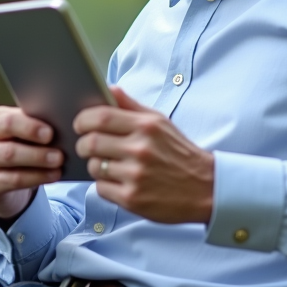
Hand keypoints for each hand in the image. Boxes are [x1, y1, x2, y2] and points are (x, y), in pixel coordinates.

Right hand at [0, 106, 62, 221]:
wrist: (9, 182)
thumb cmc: (25, 151)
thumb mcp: (30, 137)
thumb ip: (39, 127)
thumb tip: (63, 125)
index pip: (10, 117)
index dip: (30, 124)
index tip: (50, 132)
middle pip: (8, 130)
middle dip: (34, 138)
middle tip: (58, 148)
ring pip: (10, 155)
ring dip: (38, 159)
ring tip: (59, 162)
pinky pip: (12, 179)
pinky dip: (35, 177)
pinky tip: (52, 176)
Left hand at [73, 87, 213, 223]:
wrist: (206, 188)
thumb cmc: (179, 153)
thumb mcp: (161, 123)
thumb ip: (132, 106)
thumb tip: (109, 88)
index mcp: (146, 126)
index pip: (101, 117)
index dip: (83, 120)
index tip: (80, 124)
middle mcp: (140, 149)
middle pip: (90, 143)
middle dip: (83, 144)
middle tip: (87, 147)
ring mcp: (136, 175)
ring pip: (94, 167)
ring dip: (95, 166)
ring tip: (109, 165)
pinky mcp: (133, 198)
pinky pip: (101, 188)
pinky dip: (105, 185)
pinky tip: (119, 182)